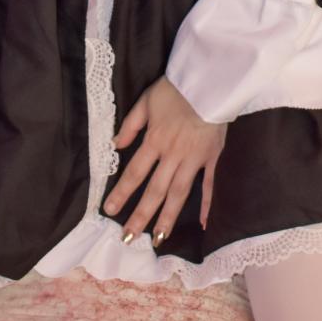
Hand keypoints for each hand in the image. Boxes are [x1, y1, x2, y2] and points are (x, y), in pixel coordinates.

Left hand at [103, 75, 226, 244]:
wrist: (209, 82)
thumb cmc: (176, 90)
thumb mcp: (146, 101)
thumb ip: (130, 124)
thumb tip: (115, 144)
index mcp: (155, 141)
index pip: (134, 173)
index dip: (121, 193)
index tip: (109, 211)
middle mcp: (173, 155)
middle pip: (155, 190)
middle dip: (141, 216)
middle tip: (130, 238)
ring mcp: (194, 159)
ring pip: (179, 193)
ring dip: (168, 217)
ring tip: (159, 238)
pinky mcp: (212, 158)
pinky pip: (209, 184)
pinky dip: (206, 204)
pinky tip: (201, 223)